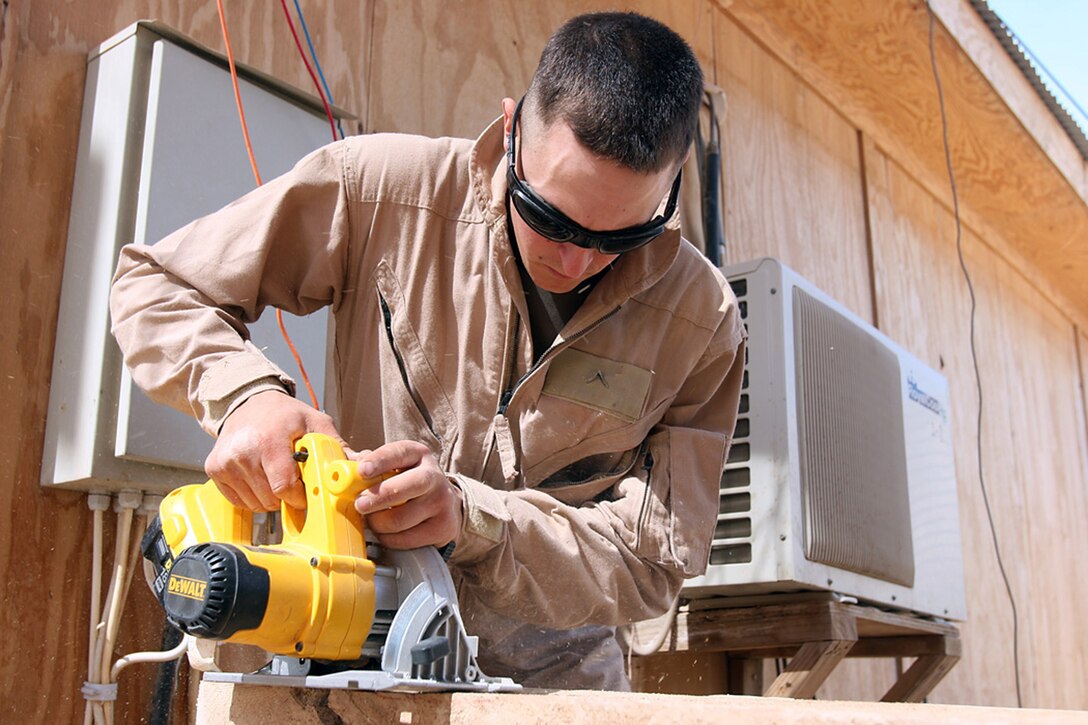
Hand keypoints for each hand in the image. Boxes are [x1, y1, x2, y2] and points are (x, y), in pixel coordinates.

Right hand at [205, 389, 346, 510]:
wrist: (246, 402)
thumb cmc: (284, 415)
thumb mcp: (314, 422)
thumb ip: (337, 446)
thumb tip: (361, 465)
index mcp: (270, 440)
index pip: (284, 487)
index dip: (299, 496)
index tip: (306, 491)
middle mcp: (243, 452)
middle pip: (270, 499)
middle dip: (287, 497)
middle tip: (293, 480)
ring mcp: (225, 462)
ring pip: (255, 504)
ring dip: (270, 498)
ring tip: (275, 475)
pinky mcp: (214, 469)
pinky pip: (238, 501)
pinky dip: (253, 496)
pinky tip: (259, 477)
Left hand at [353, 440, 462, 549]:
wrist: (443, 504)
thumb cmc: (407, 483)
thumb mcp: (393, 467)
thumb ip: (367, 465)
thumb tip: (339, 470)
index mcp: (418, 455)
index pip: (399, 452)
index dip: (379, 461)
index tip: (361, 471)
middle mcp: (434, 476)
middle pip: (405, 487)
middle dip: (378, 497)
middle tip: (359, 504)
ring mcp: (441, 502)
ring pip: (401, 519)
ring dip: (378, 523)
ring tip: (371, 520)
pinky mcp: (443, 527)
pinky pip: (406, 539)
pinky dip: (388, 538)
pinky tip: (385, 532)